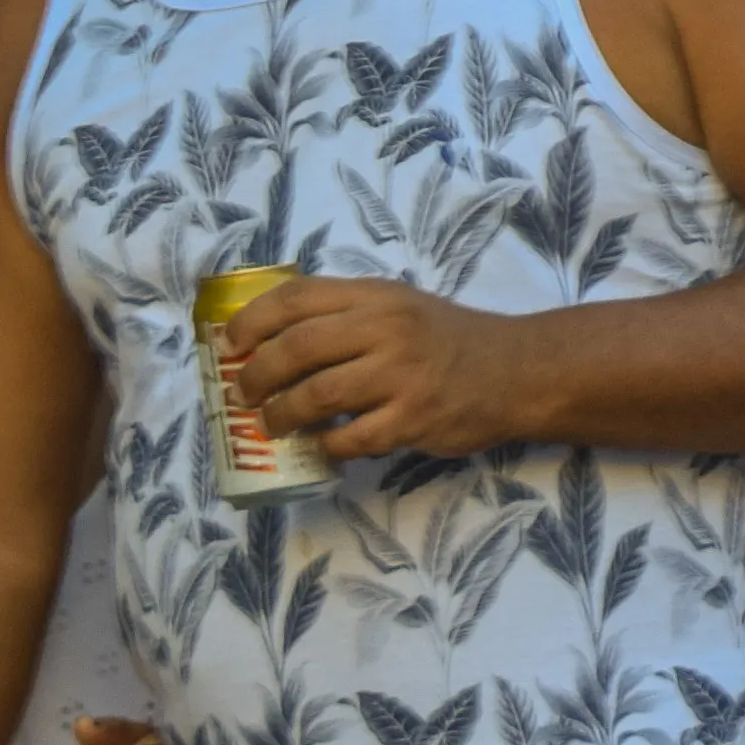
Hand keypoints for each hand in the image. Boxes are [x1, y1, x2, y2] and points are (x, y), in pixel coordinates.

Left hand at [223, 277, 540, 459]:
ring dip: (281, 416)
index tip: (228, 344)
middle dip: (256, 376)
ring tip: (270, 425)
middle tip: (242, 394)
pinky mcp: (413, 419)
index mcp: (376, 296)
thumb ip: (346, 314)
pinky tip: (320, 447)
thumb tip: (269, 337)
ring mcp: (401, 376)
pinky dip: (325, 447)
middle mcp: (386, 329)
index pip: (296, 298)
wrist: (516, 370)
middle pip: (297, 348)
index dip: (252, 321)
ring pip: (316, 396)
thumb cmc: (447, 339)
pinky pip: (351, 439)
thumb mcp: (399, 305)